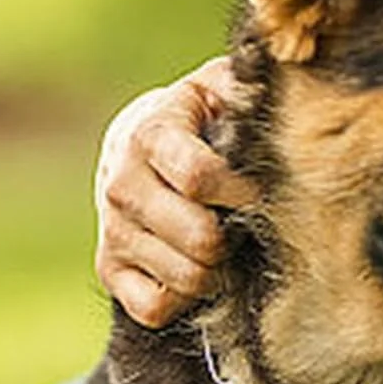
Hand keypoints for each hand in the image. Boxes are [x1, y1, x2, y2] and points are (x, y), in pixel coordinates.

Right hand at [94, 57, 257, 327]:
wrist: (140, 150)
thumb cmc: (202, 120)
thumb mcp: (221, 88)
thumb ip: (245, 84)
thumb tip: (275, 76)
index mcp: (152, 134)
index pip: (200, 177)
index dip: (241, 193)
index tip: (258, 192)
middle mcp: (122, 182)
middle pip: (200, 239)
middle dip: (234, 238)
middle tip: (242, 226)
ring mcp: (112, 228)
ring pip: (185, 277)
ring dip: (218, 271)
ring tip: (223, 246)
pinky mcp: (108, 268)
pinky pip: (154, 307)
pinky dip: (183, 299)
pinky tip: (194, 272)